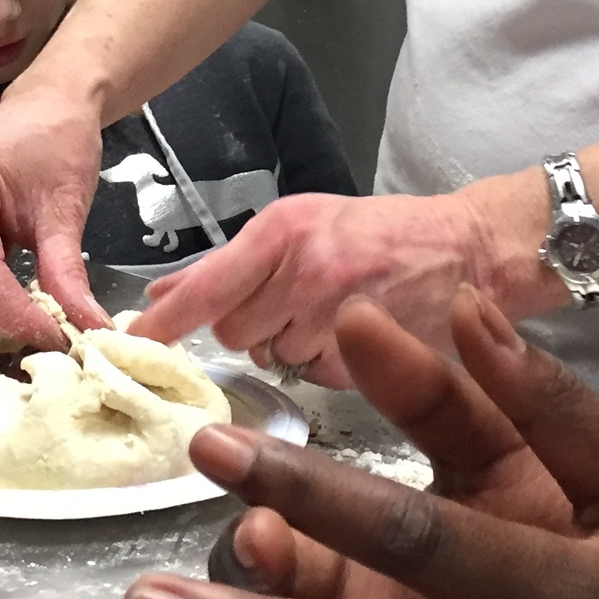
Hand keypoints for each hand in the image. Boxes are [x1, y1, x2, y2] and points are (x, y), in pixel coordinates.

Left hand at [132, 186, 554, 388]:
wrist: (467, 250)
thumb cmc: (379, 233)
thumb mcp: (301, 224)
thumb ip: (229, 265)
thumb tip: (160, 293)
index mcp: (283, 231)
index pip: (206, 287)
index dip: (165, 321)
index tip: (132, 341)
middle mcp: (304, 272)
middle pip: (232, 331)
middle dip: (249, 325)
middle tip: (286, 303)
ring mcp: (335, 318)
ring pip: (272, 356)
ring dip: (289, 344)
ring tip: (328, 313)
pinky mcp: (363, 357)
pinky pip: (314, 373)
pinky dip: (325, 362)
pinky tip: (352, 333)